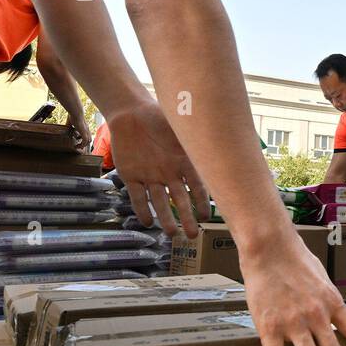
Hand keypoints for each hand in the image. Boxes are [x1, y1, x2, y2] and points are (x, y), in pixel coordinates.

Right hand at [67, 110, 91, 149]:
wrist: (76, 113)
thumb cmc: (73, 115)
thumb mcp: (70, 122)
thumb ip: (69, 125)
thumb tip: (65, 127)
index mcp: (85, 127)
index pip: (87, 135)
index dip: (84, 139)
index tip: (79, 142)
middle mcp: (87, 129)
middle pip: (89, 139)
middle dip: (85, 144)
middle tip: (79, 147)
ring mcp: (86, 131)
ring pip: (88, 140)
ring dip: (83, 145)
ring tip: (77, 147)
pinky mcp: (84, 132)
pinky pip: (85, 141)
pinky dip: (82, 144)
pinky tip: (76, 145)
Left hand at [108, 99, 210, 236]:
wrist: (130, 111)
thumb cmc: (158, 115)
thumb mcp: (180, 125)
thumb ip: (193, 137)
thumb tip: (214, 140)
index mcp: (183, 162)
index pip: (196, 187)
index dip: (201, 202)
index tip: (206, 216)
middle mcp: (168, 173)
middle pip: (179, 200)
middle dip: (186, 218)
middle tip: (192, 234)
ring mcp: (150, 175)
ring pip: (159, 202)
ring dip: (165, 218)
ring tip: (172, 233)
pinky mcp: (130, 175)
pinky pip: (137, 196)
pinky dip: (141, 209)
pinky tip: (148, 222)